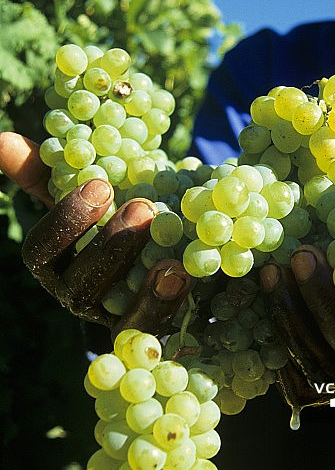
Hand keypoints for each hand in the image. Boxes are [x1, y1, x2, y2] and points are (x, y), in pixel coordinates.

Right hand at [0, 133, 191, 337]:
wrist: (164, 241)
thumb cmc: (112, 212)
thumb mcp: (83, 190)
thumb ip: (46, 170)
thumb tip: (2, 140)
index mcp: (54, 262)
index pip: (41, 251)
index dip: (67, 221)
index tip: (100, 185)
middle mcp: (76, 294)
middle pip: (81, 284)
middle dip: (110, 246)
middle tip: (142, 207)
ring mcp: (111, 317)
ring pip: (116, 310)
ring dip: (141, 278)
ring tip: (168, 245)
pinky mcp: (146, 329)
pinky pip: (151, 323)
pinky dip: (164, 300)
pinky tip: (182, 272)